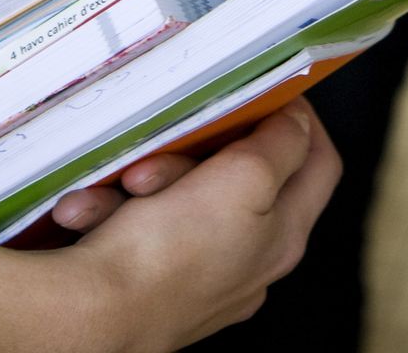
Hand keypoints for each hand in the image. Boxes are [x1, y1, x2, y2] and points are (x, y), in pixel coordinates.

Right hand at [66, 99, 341, 350]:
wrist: (95, 316)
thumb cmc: (172, 252)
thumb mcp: (245, 177)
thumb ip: (281, 144)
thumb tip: (298, 121)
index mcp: (283, 236)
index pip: (318, 165)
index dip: (303, 121)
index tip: (270, 90)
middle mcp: (250, 262)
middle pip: (241, 178)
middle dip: (199, 151)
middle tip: (173, 141)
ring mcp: (201, 277)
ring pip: (179, 200)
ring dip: (147, 180)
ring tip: (123, 183)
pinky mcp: (153, 286)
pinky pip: (136, 229)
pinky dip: (112, 211)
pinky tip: (88, 210)